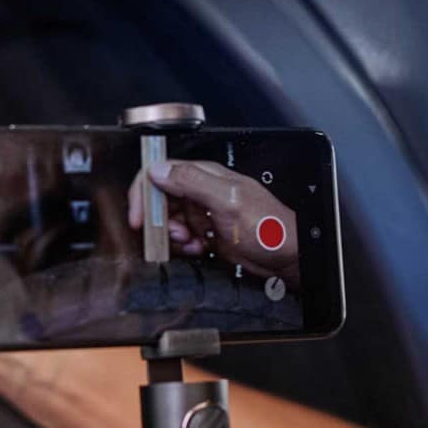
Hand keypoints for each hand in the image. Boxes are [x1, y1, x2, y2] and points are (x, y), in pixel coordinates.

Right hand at [127, 160, 299, 285]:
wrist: (288, 257)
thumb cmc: (270, 228)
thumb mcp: (229, 201)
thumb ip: (192, 181)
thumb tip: (159, 170)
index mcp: (205, 175)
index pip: (160, 173)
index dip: (143, 193)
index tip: (139, 217)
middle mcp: (201, 191)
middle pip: (160, 199)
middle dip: (158, 221)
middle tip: (171, 235)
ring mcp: (203, 213)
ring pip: (168, 221)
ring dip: (173, 236)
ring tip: (191, 242)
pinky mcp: (206, 233)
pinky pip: (181, 238)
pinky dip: (184, 247)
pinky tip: (199, 249)